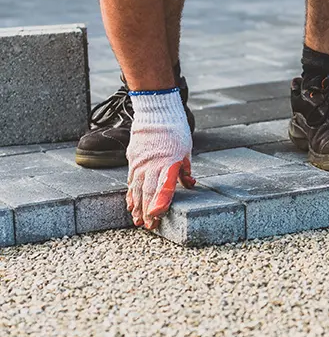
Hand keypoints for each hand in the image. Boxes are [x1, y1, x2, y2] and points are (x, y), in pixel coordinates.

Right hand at [126, 91, 194, 229]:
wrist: (155, 111)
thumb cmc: (175, 130)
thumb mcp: (186, 150)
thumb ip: (185, 170)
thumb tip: (190, 184)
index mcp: (169, 162)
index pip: (164, 187)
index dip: (160, 202)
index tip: (157, 215)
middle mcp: (153, 164)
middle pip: (148, 192)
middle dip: (148, 211)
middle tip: (149, 226)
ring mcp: (141, 162)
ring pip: (137, 188)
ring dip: (137, 206)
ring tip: (138, 220)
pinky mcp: (133, 159)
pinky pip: (131, 180)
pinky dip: (131, 193)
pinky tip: (131, 204)